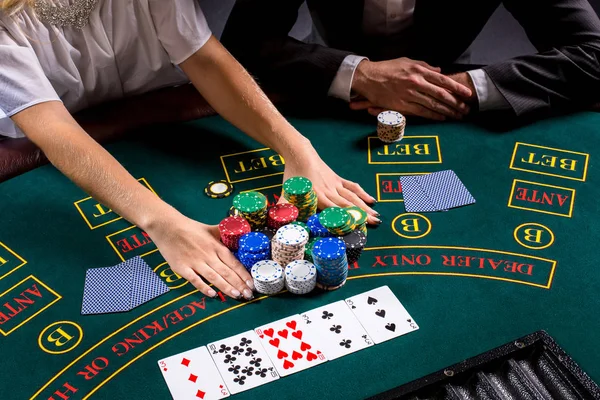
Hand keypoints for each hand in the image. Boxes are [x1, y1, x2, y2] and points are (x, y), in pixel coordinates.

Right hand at [145, 211, 254, 299]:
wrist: (166, 226)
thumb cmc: (189, 227)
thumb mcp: (210, 228)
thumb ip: (223, 233)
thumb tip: (238, 231)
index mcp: (216, 246)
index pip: (234, 262)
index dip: (244, 274)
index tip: (252, 283)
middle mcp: (208, 255)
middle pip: (227, 272)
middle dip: (239, 284)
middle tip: (249, 295)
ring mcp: (195, 262)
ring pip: (214, 277)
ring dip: (226, 288)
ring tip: (237, 296)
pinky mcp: (182, 268)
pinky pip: (195, 280)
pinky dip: (204, 287)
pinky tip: (212, 294)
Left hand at [281, 146, 380, 224]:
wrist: (300, 154)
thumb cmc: (293, 175)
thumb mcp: (287, 192)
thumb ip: (283, 207)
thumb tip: (276, 220)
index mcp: (318, 196)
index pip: (334, 211)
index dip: (346, 219)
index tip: (357, 227)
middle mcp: (329, 191)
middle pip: (348, 205)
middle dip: (362, 215)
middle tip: (375, 224)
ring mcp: (335, 184)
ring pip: (353, 197)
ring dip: (365, 207)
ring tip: (377, 217)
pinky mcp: (338, 179)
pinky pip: (352, 187)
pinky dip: (362, 193)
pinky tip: (371, 200)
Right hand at [350, 58, 472, 119]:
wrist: (368, 77)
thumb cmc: (387, 68)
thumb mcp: (407, 61)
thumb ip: (424, 65)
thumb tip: (439, 70)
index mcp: (419, 70)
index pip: (443, 80)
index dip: (457, 88)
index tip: (467, 93)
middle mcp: (416, 82)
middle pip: (441, 94)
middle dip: (456, 102)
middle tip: (466, 108)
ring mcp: (410, 94)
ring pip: (433, 104)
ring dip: (448, 111)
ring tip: (458, 115)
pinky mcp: (402, 105)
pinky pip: (422, 112)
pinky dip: (433, 115)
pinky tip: (442, 118)